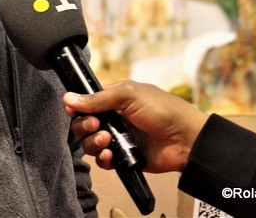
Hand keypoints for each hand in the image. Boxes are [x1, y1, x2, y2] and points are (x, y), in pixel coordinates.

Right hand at [64, 80, 208, 173]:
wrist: (185, 138)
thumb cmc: (164, 110)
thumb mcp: (130, 94)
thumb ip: (99, 98)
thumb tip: (70, 98)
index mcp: (115, 99)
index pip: (86, 103)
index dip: (77, 107)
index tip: (73, 111)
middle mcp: (115, 118)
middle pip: (84, 124)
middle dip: (85, 126)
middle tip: (97, 125)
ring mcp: (119, 138)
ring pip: (91, 143)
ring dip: (93, 142)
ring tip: (107, 140)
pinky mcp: (124, 157)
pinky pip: (103, 161)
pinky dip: (103, 159)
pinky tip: (110, 154)